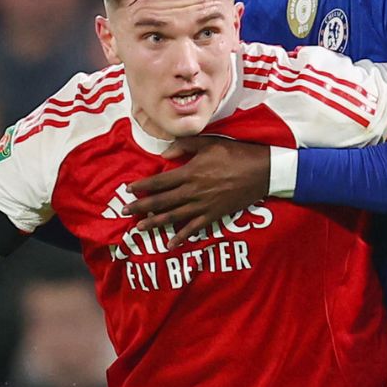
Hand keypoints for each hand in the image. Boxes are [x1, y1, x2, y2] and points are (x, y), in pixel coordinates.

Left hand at [127, 137, 269, 235]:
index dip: (143, 186)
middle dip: (141, 207)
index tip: (129, 190)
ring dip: (155, 223)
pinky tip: (170, 243)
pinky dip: (181, 237)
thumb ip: (185, 146)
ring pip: (174, 216)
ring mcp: (203, 205)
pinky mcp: (214, 215)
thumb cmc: (235, 154)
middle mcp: (193, 191)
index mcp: (190, 172)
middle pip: (162, 201)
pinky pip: (194, 228)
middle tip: (125, 212)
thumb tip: (165, 153)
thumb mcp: (209, 143)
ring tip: (139, 229)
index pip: (160, 181)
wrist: (260, 171)